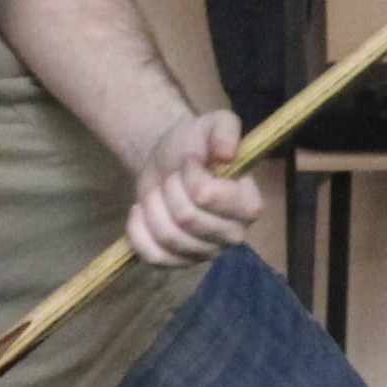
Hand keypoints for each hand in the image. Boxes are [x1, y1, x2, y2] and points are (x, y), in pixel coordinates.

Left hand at [126, 110, 261, 267]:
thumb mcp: (214, 123)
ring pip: (168, 237)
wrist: (170, 161)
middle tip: (172, 177)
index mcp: (249, 204)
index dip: (191, 176)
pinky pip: (153, 256)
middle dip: (169, 189)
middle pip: (186, 219)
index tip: (189, 160)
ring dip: (153, 206)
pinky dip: (138, 231)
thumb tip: (226, 154)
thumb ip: (226, 130)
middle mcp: (234, 234)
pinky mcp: (180, 263)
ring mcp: (207, 253)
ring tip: (158, 191)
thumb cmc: (197, 144)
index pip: (207, 196)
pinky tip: (139, 211)